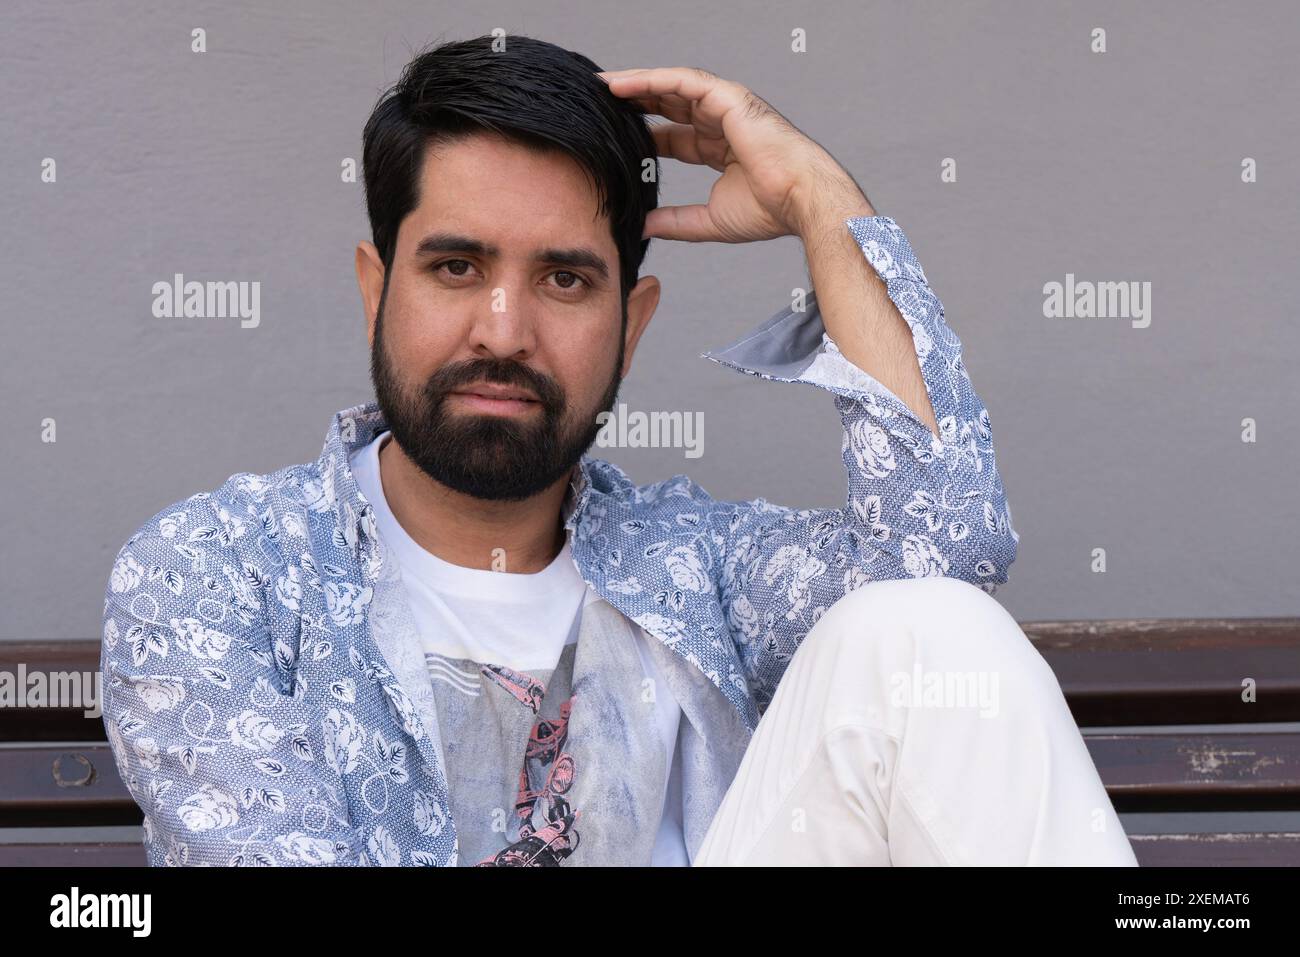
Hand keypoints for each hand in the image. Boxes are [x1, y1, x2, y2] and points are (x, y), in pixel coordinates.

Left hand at [597, 66, 871, 242]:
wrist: (801, 200)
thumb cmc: (769, 210)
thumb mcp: (709, 221)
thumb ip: (676, 222)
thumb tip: (643, 226)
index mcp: (720, 148)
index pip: (673, 136)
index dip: (644, 134)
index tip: (613, 138)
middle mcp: (721, 123)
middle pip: (669, 105)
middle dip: (635, 103)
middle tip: (598, 105)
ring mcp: (726, 107)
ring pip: (671, 87)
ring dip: (636, 85)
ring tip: (602, 88)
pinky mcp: (728, 98)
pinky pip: (682, 81)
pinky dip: (651, 80)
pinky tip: (623, 85)